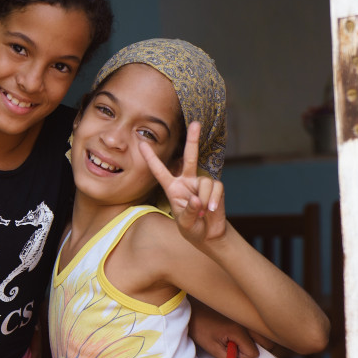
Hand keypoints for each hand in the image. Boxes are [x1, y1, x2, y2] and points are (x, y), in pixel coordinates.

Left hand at [140, 121, 225, 246]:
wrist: (208, 234)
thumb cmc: (190, 227)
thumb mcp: (184, 222)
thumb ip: (188, 211)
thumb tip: (197, 199)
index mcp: (172, 187)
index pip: (159, 170)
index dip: (151, 158)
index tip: (141, 143)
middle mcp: (186, 181)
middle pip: (190, 157)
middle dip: (193, 140)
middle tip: (195, 123)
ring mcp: (201, 183)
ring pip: (204, 182)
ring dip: (203, 200)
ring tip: (201, 212)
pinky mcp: (215, 188)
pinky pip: (215, 188)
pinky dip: (213, 200)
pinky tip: (210, 210)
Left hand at [188, 298, 274, 357]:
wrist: (191, 309)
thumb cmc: (199, 327)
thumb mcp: (212, 348)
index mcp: (239, 330)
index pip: (253, 353)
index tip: (230, 354)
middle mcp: (247, 322)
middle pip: (267, 343)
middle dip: (255, 350)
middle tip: (237, 349)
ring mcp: (247, 316)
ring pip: (263, 334)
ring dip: (254, 342)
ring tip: (236, 341)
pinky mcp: (245, 314)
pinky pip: (256, 327)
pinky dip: (252, 334)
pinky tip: (236, 334)